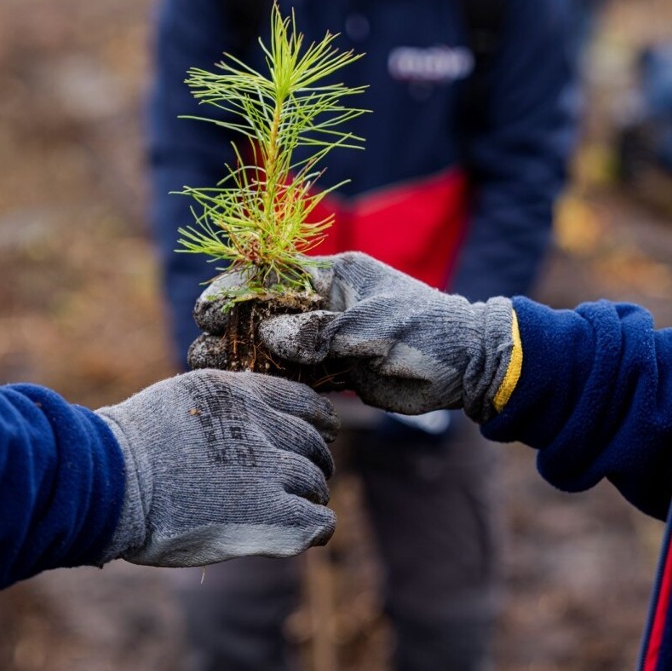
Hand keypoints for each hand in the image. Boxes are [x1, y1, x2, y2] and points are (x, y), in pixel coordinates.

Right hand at [96, 370, 338, 566]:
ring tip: (299, 507)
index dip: (319, 417)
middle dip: (315, 459)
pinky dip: (316, 525)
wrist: (110, 482)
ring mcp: (266, 469)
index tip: (325, 429)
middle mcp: (258, 425)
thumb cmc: (128, 450)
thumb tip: (240, 423)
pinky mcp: (267, 513)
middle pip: (311, 441)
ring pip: (315, 481)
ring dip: (310, 495)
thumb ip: (219, 410)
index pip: (301, 399)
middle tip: (310, 476)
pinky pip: (316, 520)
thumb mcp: (180, 402)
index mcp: (237, 393)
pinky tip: (307, 531)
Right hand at [196, 254, 517, 423]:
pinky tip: (241, 394)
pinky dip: (268, 381)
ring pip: (274, 345)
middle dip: (230, 327)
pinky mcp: (335, 369)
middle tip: (199, 348)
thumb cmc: (430, 333)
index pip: (273, 276)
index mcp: (334, 276)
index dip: (237, 289)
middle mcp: (325, 303)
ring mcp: (329, 336)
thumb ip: (325, 331)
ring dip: (242, 357)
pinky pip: (292, 373)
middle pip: (264, 311)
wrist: (472, 368)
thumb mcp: (378, 328)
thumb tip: (270, 332)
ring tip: (206, 373)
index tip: (209, 309)